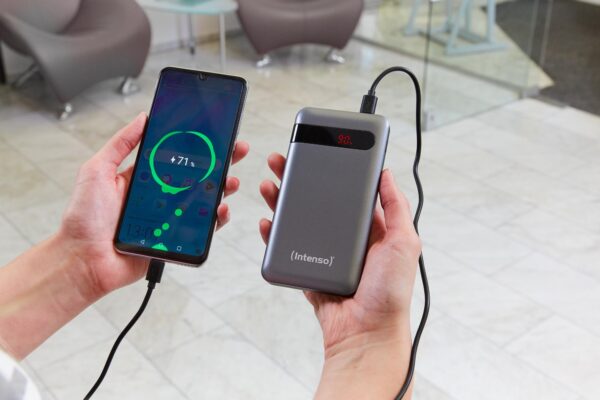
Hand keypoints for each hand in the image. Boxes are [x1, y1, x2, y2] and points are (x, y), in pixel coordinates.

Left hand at [61, 113, 249, 297]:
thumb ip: (120, 144)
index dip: (196, 144)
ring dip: (223, 188)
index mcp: (145, 178)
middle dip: (220, 161)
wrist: (82, 259)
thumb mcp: (97, 170)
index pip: (177, 156)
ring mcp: (171, 217)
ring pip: (205, 200)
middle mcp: (161, 196)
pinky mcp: (176, 238)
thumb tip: (142, 118)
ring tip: (230, 180)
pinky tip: (220, 208)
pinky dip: (216, 219)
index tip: (213, 131)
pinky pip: (202, 228)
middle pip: (198, 175)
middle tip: (236, 149)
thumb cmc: (84, 219)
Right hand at [259, 153, 419, 397]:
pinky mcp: (308, 273)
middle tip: (283, 161)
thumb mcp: (405, 243)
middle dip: (299, 180)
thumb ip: (397, 207)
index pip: (347, 191)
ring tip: (269, 183)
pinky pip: (287, 250)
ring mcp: (325, 255)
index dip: (333, 170)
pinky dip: (274, 235)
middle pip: (318, 202)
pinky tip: (267, 221)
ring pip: (298, 222)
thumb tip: (386, 173)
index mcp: (370, 230)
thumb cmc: (390, 294)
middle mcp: (347, 240)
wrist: (366, 334)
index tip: (320, 150)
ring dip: (282, 201)